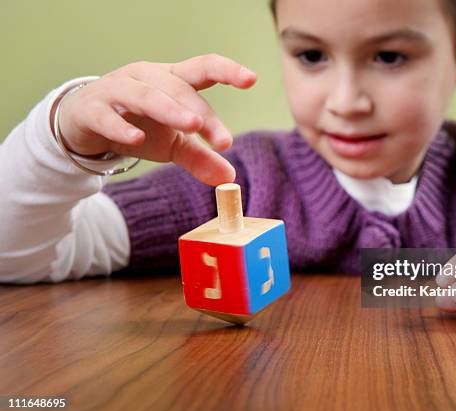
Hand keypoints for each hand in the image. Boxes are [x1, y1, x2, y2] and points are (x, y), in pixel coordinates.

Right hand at [54, 54, 256, 184]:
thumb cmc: (139, 126)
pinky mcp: (92, 109)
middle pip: (179, 88)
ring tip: (191, 126)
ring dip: (170, 110)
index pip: (203, 69)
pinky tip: (136, 140)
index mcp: (173, 80)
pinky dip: (122, 127)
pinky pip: (107, 116)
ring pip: (146, 94)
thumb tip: (229, 178)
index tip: (252, 80)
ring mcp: (118, 89)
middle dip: (201, 113)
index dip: (227, 71)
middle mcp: (147, 77)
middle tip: (223, 141)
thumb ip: (201, 158)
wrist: (85, 124)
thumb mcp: (174, 144)